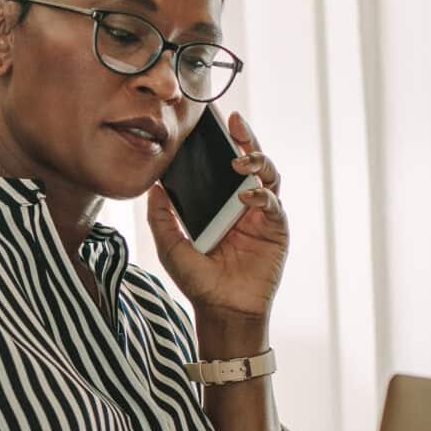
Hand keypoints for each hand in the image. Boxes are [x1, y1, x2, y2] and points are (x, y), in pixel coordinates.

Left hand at [144, 110, 286, 322]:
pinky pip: (274, 204)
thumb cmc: (199, 282)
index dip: (222, 142)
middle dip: (246, 138)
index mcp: (220, 203)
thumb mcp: (171, 247)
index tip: (214, 121)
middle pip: (251, 161)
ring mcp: (262, 215)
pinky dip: (262, 196)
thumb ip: (162, 218)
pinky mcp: (276, 229)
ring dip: (257, 161)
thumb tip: (153, 187)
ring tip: (240, 160)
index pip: (223, 165)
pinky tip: (246, 197)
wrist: (222, 310)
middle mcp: (244, 204)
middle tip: (235, 122)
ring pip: (268, 176)